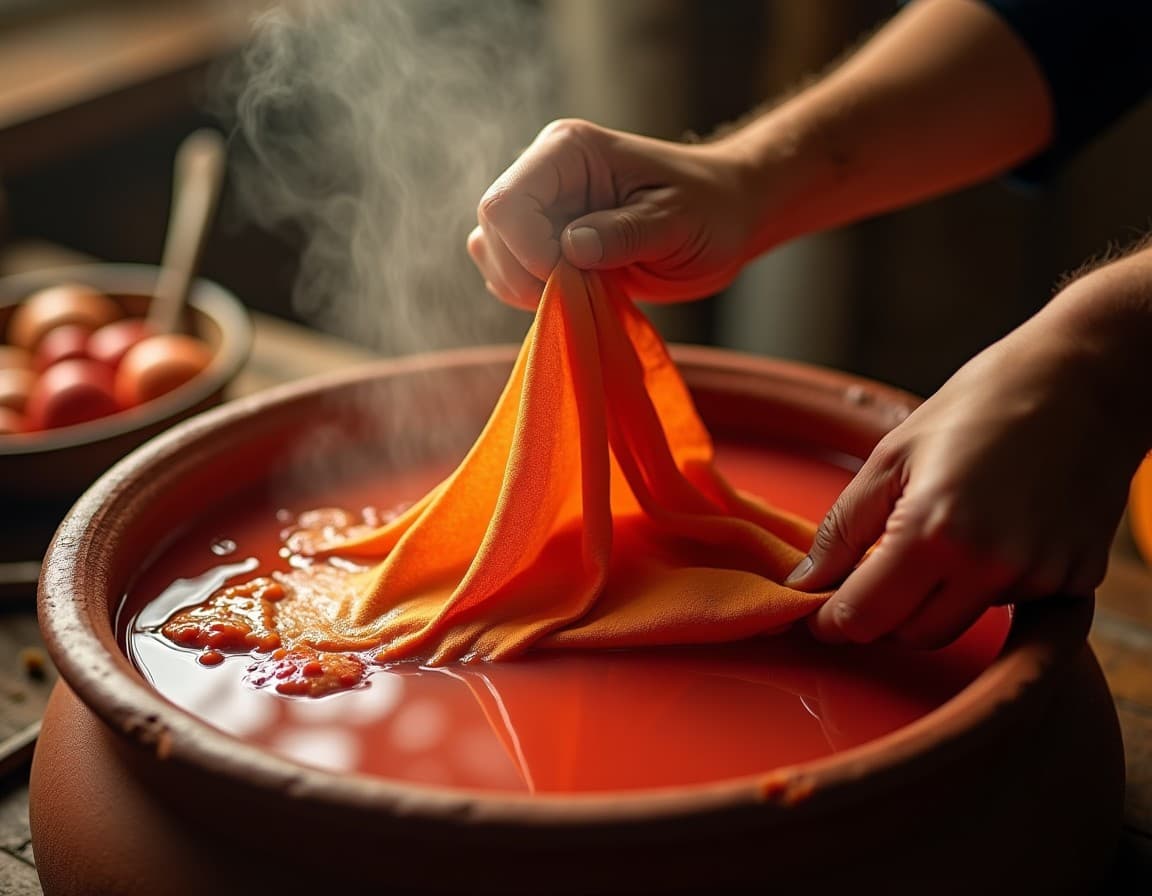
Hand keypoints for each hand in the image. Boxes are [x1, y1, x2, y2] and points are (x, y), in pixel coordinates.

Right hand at [468, 119, 760, 308]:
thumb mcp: (677, 223)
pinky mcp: (541, 240)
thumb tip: (570, 248)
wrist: (723, 218)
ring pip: (490, 254)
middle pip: (490, 231)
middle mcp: (541, 172)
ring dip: (527, 287)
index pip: (506, 203)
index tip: (577, 276)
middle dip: (527, 275)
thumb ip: (625, 233)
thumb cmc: (710, 212)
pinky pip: (506, 273)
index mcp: (567, 151)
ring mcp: (538, 208)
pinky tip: (578, 293)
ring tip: (586, 289)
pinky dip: (532, 295)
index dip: (529, 252)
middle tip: (586, 289)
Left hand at [788, 312, 1145, 647]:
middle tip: (872, 576)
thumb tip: (805, 582)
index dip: (833, 622)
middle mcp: (989, 565)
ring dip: (934, 600)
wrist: (1085, 379)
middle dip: (881, 616)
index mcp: (934, 531)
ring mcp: (1038, 576)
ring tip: (941, 536)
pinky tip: (995, 530)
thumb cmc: (981, 404)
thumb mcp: (891, 456)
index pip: (864, 617)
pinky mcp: (1076, 579)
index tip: (821, 616)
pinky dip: (988, 584)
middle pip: (912, 636)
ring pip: (960, 624)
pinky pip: (1010, 605)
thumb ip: (842, 529)